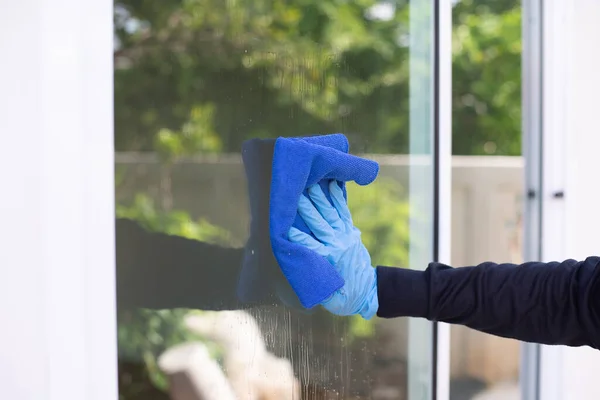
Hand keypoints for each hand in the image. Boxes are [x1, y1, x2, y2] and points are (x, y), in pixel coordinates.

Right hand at [288, 181, 377, 318]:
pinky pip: (343, 213)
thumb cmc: (342, 297)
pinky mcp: (350, 232)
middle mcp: (337, 245)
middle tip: (296, 194)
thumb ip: (316, 287)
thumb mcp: (329, 298)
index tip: (286, 227)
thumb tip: (300, 276)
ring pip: (331, 215)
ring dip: (321, 199)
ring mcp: (345, 236)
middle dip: (308, 210)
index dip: (298, 237)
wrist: (368, 291)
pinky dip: (338, 199)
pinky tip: (333, 185)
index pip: (310, 246)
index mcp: (329, 260)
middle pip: (319, 225)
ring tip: (312, 184)